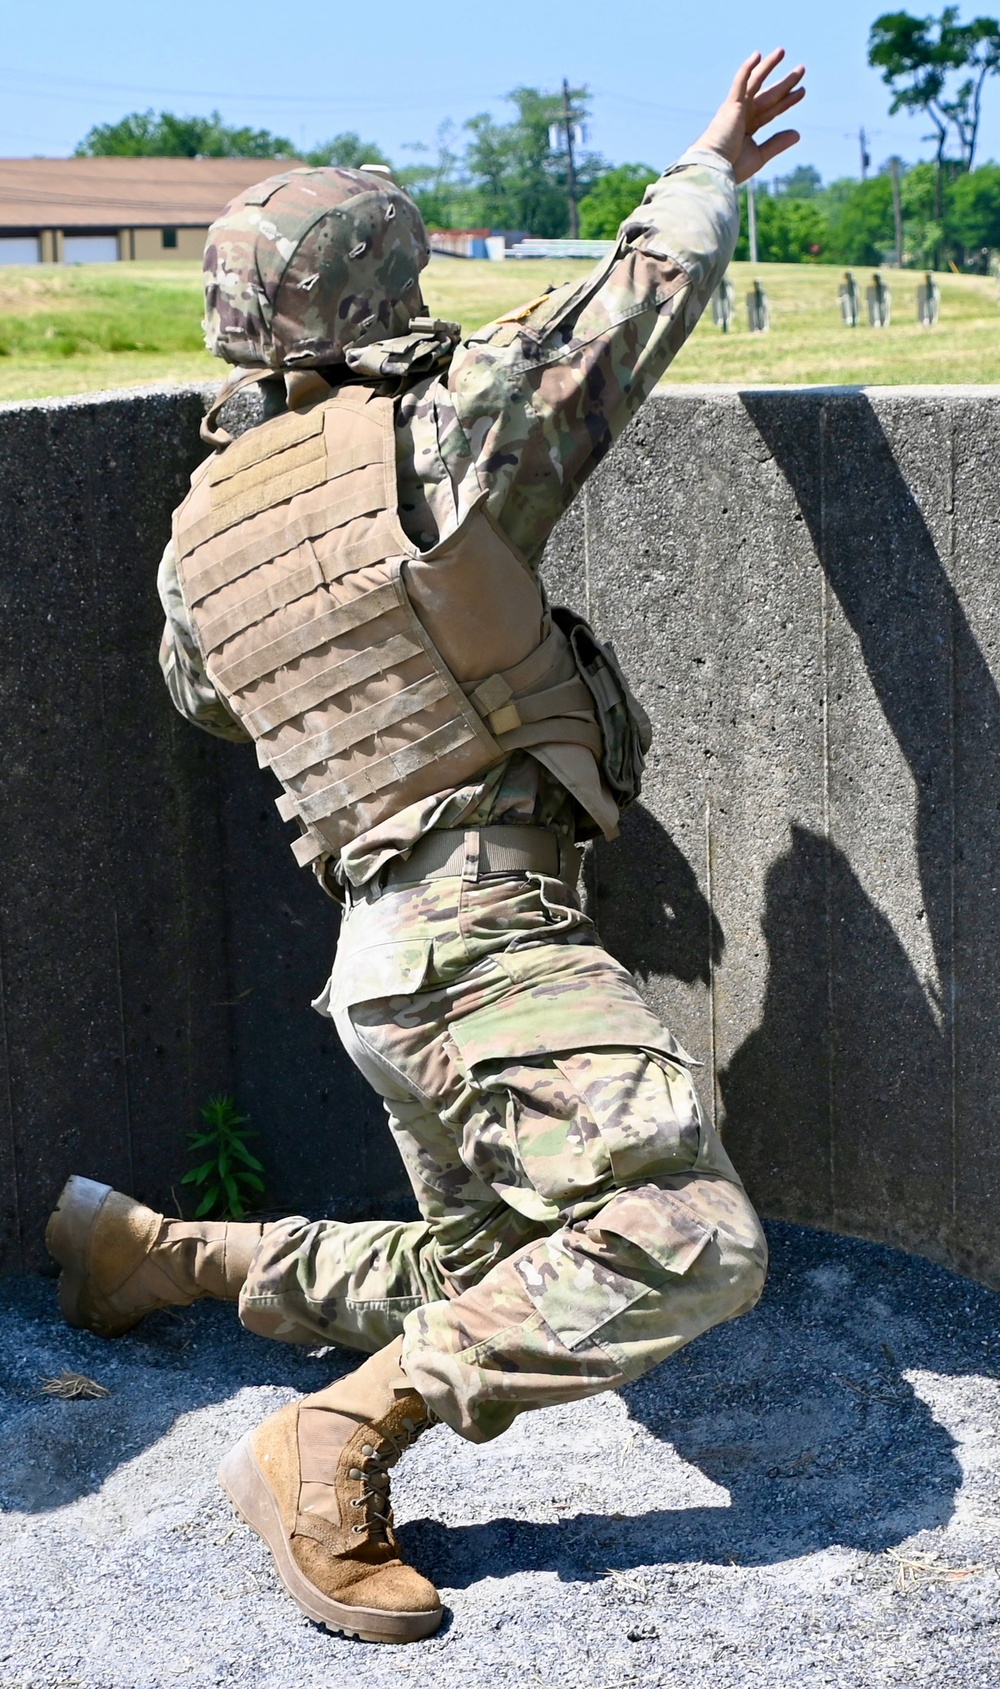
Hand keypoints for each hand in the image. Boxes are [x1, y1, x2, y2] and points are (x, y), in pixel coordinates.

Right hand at [693, 50, 804, 183]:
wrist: (714, 168)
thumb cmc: (732, 167)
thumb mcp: (759, 155)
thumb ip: (777, 143)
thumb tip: (798, 133)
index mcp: (747, 128)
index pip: (771, 111)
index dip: (787, 101)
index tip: (801, 91)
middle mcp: (742, 116)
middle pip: (768, 95)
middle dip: (785, 83)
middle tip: (801, 70)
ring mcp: (735, 109)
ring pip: (756, 83)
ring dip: (769, 66)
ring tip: (782, 51)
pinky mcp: (731, 106)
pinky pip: (740, 83)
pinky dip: (747, 69)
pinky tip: (757, 55)